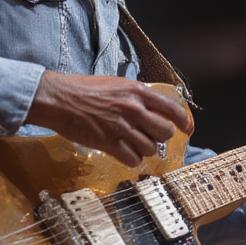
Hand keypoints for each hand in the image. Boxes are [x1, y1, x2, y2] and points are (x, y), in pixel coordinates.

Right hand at [27, 72, 191, 166]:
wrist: (59, 99)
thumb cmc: (84, 89)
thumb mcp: (116, 84)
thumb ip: (136, 96)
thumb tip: (152, 108)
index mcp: (137, 92)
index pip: (172, 109)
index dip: (183, 122)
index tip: (186, 129)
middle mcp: (133, 109)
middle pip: (165, 132)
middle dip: (160, 137)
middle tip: (150, 136)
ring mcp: (121, 127)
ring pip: (151, 148)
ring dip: (145, 150)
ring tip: (133, 144)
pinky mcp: (108, 143)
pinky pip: (133, 159)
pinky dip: (132, 160)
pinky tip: (125, 153)